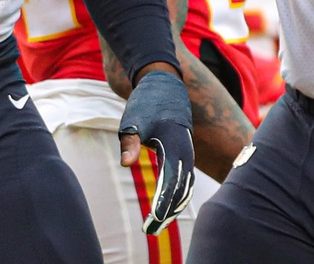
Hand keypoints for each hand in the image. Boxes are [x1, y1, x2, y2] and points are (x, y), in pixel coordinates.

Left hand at [118, 69, 195, 235]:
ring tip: (157, 223)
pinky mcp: (185, 152)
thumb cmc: (146, 102)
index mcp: (175, 146)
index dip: (162, 206)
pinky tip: (167, 206)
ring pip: (186, 187)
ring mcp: (187, 152)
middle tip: (151, 230)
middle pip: (181, 191)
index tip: (151, 222)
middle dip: (167, 213)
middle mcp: (186, 152)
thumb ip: (130, 141)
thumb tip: (125, 163)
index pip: (172, 184)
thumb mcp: (133, 120)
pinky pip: (185, 179)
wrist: (164, 83)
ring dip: (174, 207)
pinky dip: (178, 195)